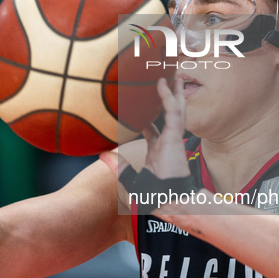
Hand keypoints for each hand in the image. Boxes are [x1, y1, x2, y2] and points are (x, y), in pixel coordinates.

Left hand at [100, 76, 189, 207]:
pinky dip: (168, 98)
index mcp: (158, 150)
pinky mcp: (175, 137)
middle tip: (167, 82)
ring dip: (174, 91)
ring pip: (176, 109)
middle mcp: (168, 141)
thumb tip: (102, 156)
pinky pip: (173, 112)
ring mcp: (173, 138)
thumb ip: (118, 167)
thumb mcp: (131, 178)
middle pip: (170, 114)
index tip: (138, 108)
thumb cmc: (154, 195)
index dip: (146, 118)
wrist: (167, 201)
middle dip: (170, 98)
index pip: (153, 128)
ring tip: (173, 76)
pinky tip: (164, 85)